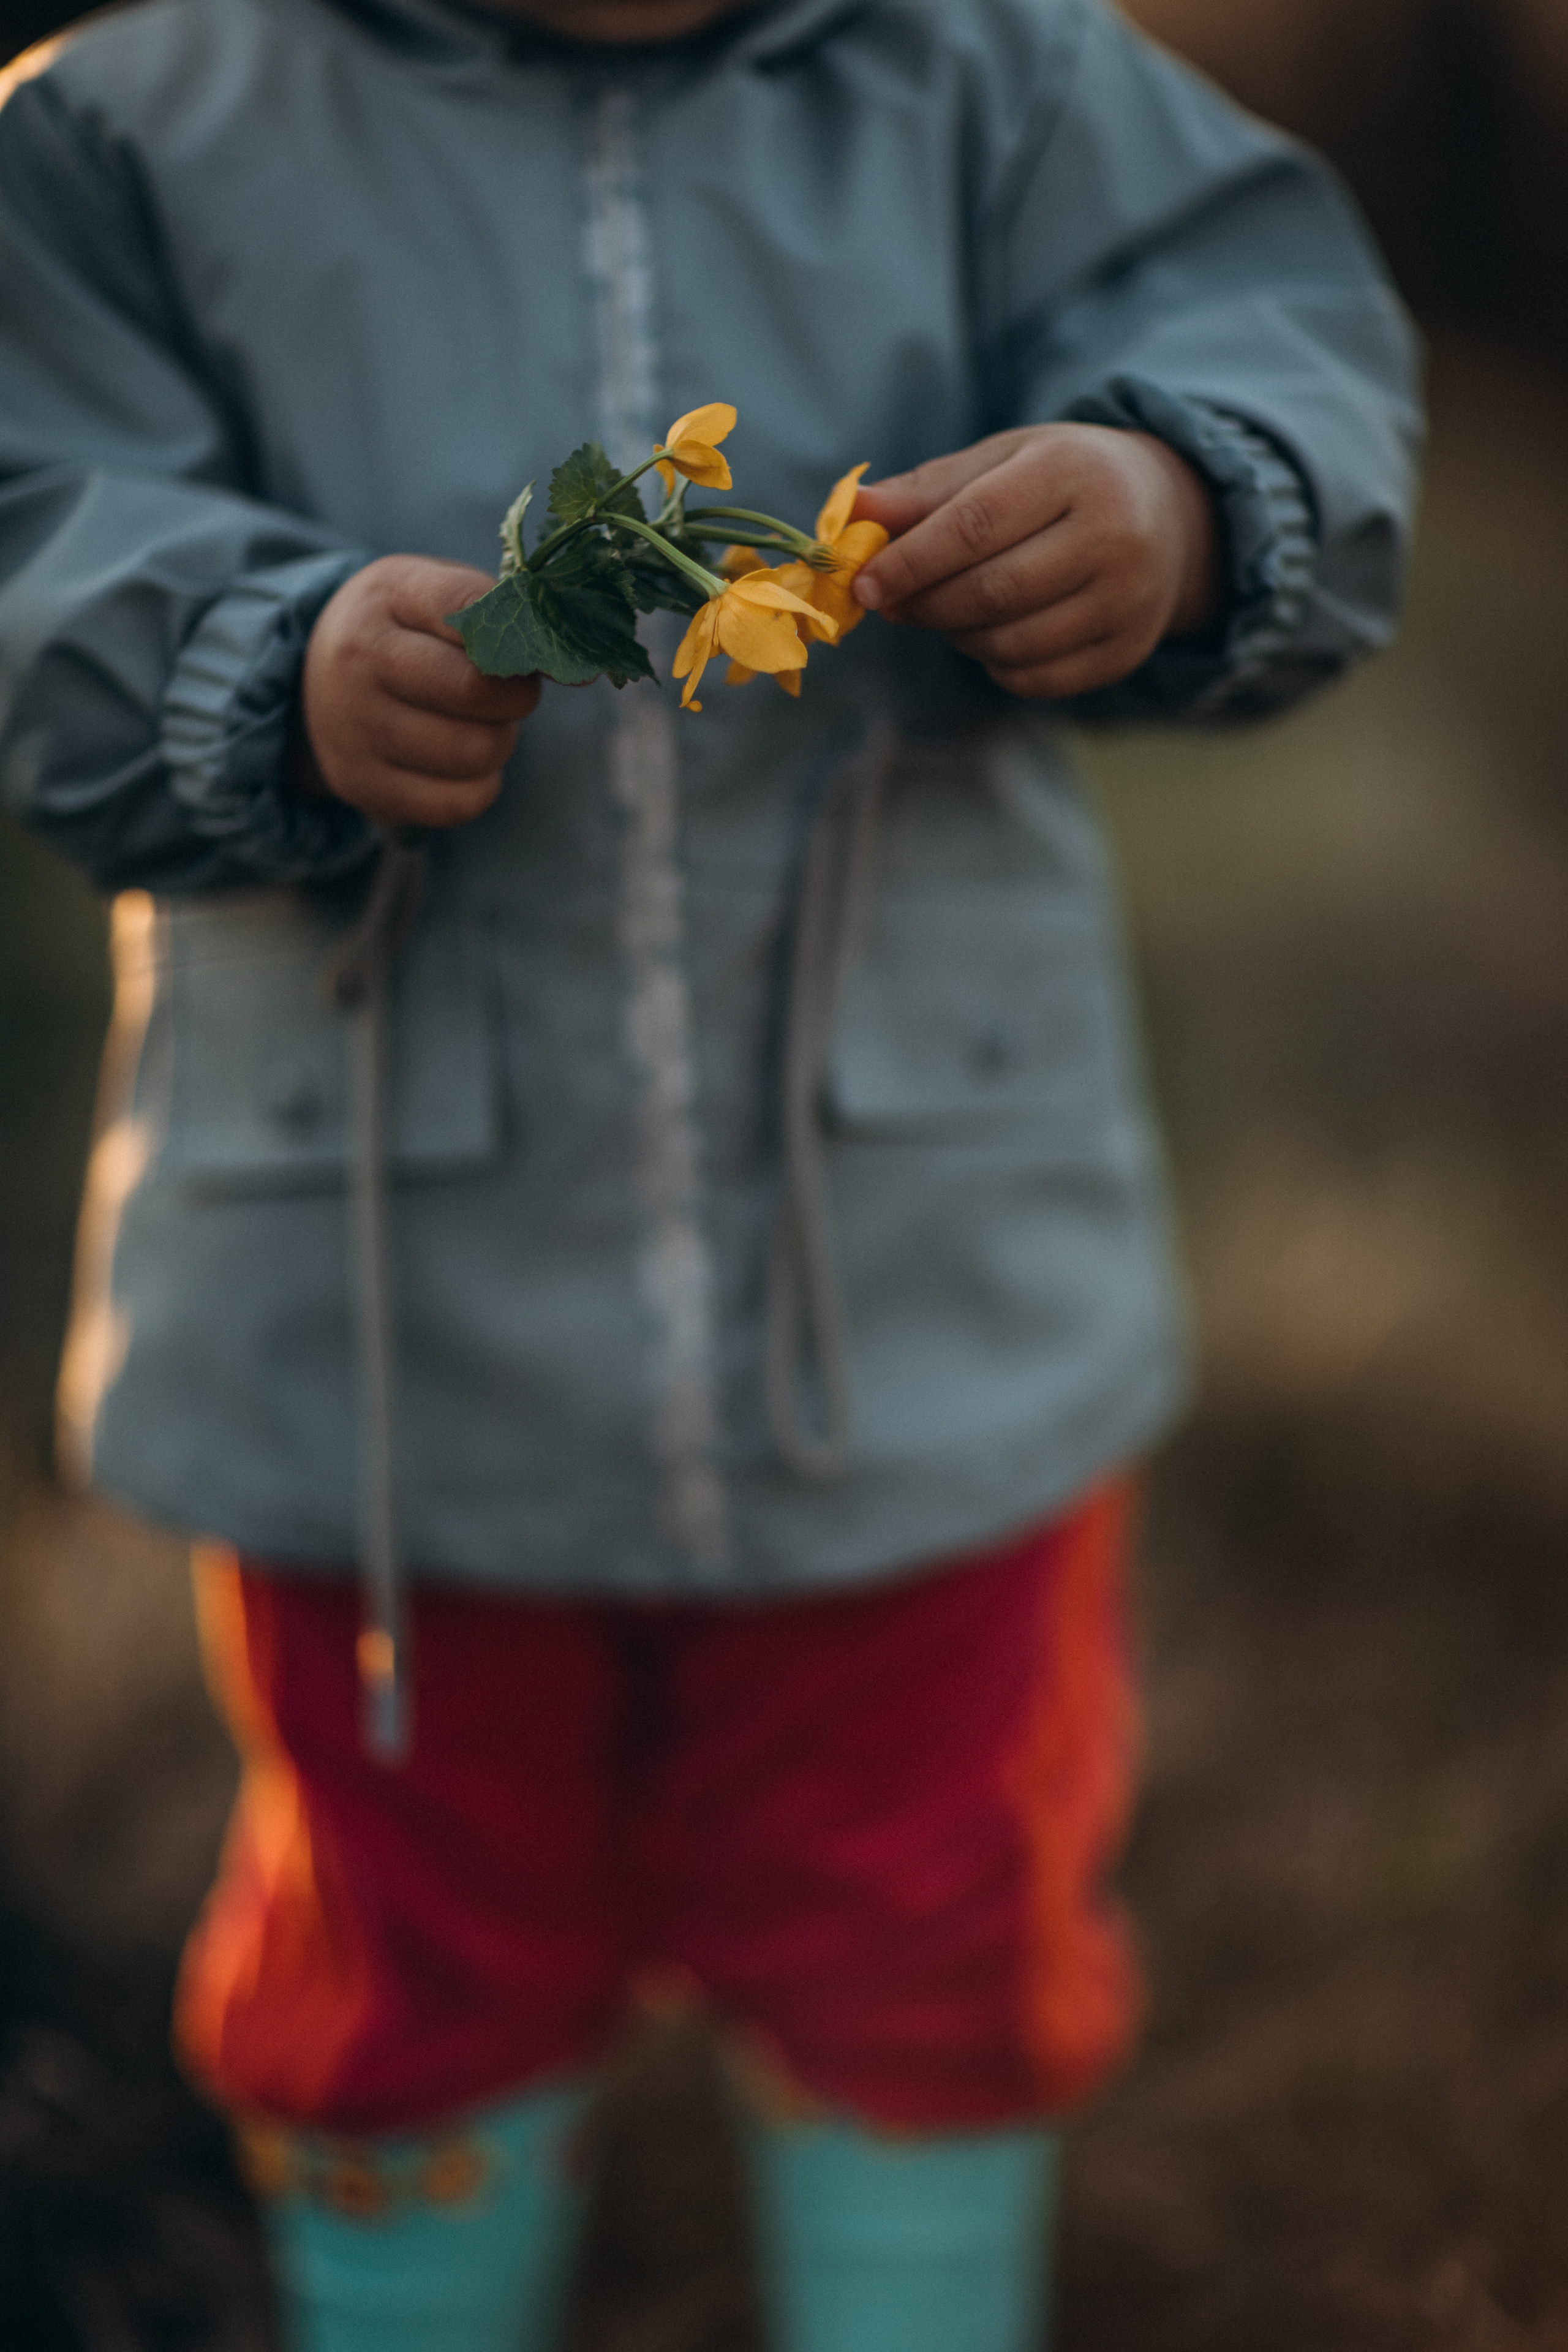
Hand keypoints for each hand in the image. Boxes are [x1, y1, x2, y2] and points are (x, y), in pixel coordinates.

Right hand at [298, 556, 540, 828]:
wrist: (316, 681)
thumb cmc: (406, 633)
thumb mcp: (437, 597)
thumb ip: (504, 617)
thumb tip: (578, 668)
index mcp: (387, 597)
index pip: (469, 611)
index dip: (526, 637)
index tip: (554, 656)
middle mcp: (360, 661)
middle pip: (475, 690)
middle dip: (516, 695)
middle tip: (511, 693)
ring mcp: (355, 728)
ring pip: (473, 752)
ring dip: (500, 742)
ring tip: (483, 725)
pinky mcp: (363, 785)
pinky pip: (458, 803)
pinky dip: (481, 786)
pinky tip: (466, 764)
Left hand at [850, 425, 1220, 699]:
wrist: (1170, 512)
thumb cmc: (1062, 481)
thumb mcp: (1002, 461)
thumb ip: (927, 490)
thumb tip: (850, 511)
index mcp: (1073, 471)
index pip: (976, 524)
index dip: (912, 561)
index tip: (865, 585)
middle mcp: (1113, 535)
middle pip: (992, 592)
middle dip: (926, 605)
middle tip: (892, 603)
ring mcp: (1128, 600)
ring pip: (1011, 644)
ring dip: (958, 636)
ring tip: (946, 611)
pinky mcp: (1127, 650)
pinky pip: (1036, 679)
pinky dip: (995, 665)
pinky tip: (991, 634)